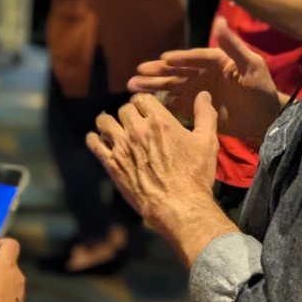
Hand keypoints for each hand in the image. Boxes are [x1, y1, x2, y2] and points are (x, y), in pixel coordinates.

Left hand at [86, 91, 219, 232]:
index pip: (141, 98)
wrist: (179, 207)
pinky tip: (98, 140)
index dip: (143, 102)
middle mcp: (137, 129)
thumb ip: (205, 115)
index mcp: (159, 120)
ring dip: (109, 122)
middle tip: (134, 122)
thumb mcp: (207, 142)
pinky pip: (94, 144)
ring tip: (113, 128)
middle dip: (129, 113)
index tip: (145, 109)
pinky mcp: (111, 164)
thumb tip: (203, 95)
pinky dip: (93, 139)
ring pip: (104, 122)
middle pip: (124, 109)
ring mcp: (121, 146)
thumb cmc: (195, 175)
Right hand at [128, 17, 280, 144]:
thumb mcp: (251, 64)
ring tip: (132, 85)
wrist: (265, 117)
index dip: (179, 58)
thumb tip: (220, 20)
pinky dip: (159, 103)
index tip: (164, 58)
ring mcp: (196, 91)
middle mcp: (201, 73)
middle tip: (138, 71)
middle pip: (176, 71)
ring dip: (152, 86)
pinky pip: (174, 105)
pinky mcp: (193, 108)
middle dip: (157, 72)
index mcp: (214, 60)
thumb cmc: (261, 88)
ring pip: (170, 87)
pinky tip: (144, 102)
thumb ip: (234, 45)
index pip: (193, 57)